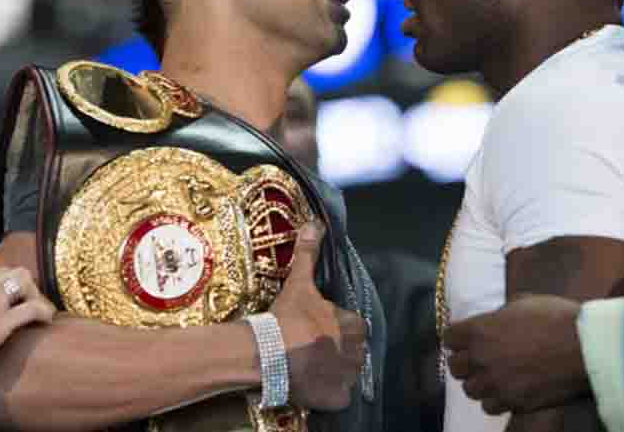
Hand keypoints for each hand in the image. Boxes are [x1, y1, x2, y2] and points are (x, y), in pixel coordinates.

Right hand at [0, 267, 56, 390]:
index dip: (9, 285)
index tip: (13, 299)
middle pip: (15, 272)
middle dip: (26, 287)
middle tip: (28, 305)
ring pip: (26, 281)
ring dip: (36, 295)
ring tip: (38, 313)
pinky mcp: (1, 323)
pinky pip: (33, 308)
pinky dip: (44, 311)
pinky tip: (46, 320)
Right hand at [270, 222, 365, 410]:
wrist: (267, 353)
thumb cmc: (286, 317)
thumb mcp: (299, 284)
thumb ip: (309, 255)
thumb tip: (314, 224)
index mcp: (352, 325)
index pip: (356, 325)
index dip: (340, 326)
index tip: (322, 327)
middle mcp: (356, 352)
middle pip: (353, 350)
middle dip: (339, 349)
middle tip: (314, 347)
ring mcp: (347, 377)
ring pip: (347, 373)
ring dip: (335, 370)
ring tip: (312, 365)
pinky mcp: (336, 399)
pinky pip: (338, 396)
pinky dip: (328, 393)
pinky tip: (312, 384)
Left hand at [443, 295, 588, 414]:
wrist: (585, 347)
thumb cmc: (557, 318)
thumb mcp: (523, 302)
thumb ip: (500, 315)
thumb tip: (495, 320)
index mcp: (479, 330)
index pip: (449, 338)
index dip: (457, 338)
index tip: (464, 339)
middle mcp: (481, 358)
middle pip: (455, 367)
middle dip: (465, 362)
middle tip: (478, 359)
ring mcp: (496, 383)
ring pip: (471, 390)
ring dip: (480, 382)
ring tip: (494, 377)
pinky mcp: (513, 402)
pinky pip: (491, 406)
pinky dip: (496, 399)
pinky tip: (508, 390)